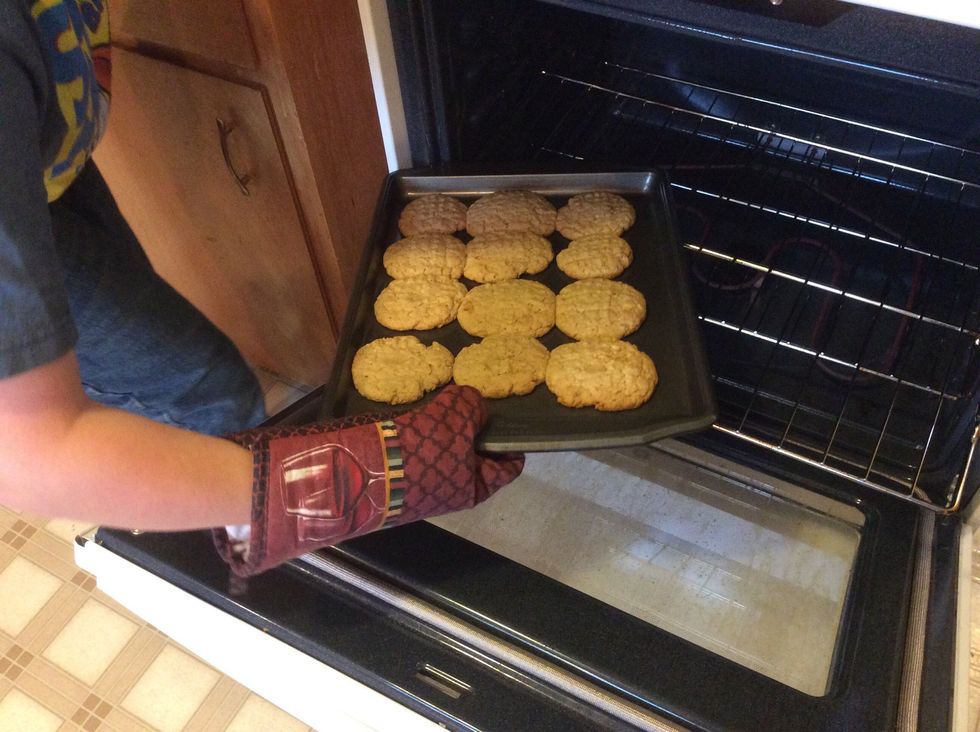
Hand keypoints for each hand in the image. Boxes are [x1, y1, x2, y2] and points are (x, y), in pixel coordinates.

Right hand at [212, 386, 523, 575]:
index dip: (513, 444)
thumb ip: (470, 408)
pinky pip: (411, 446)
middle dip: (471, 428)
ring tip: (439, 395)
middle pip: (471, 456)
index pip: (507, 468)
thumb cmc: (418, 450)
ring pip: (439, 448)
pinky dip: (415, 428)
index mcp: (472, 488)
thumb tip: (473, 406)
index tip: (513, 422)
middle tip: (470, 397)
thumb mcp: (453, 420)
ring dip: (440, 425)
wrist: (355, 470)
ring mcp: (417, 484)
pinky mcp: (390, 474)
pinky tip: (412, 407)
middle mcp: (448, 490)